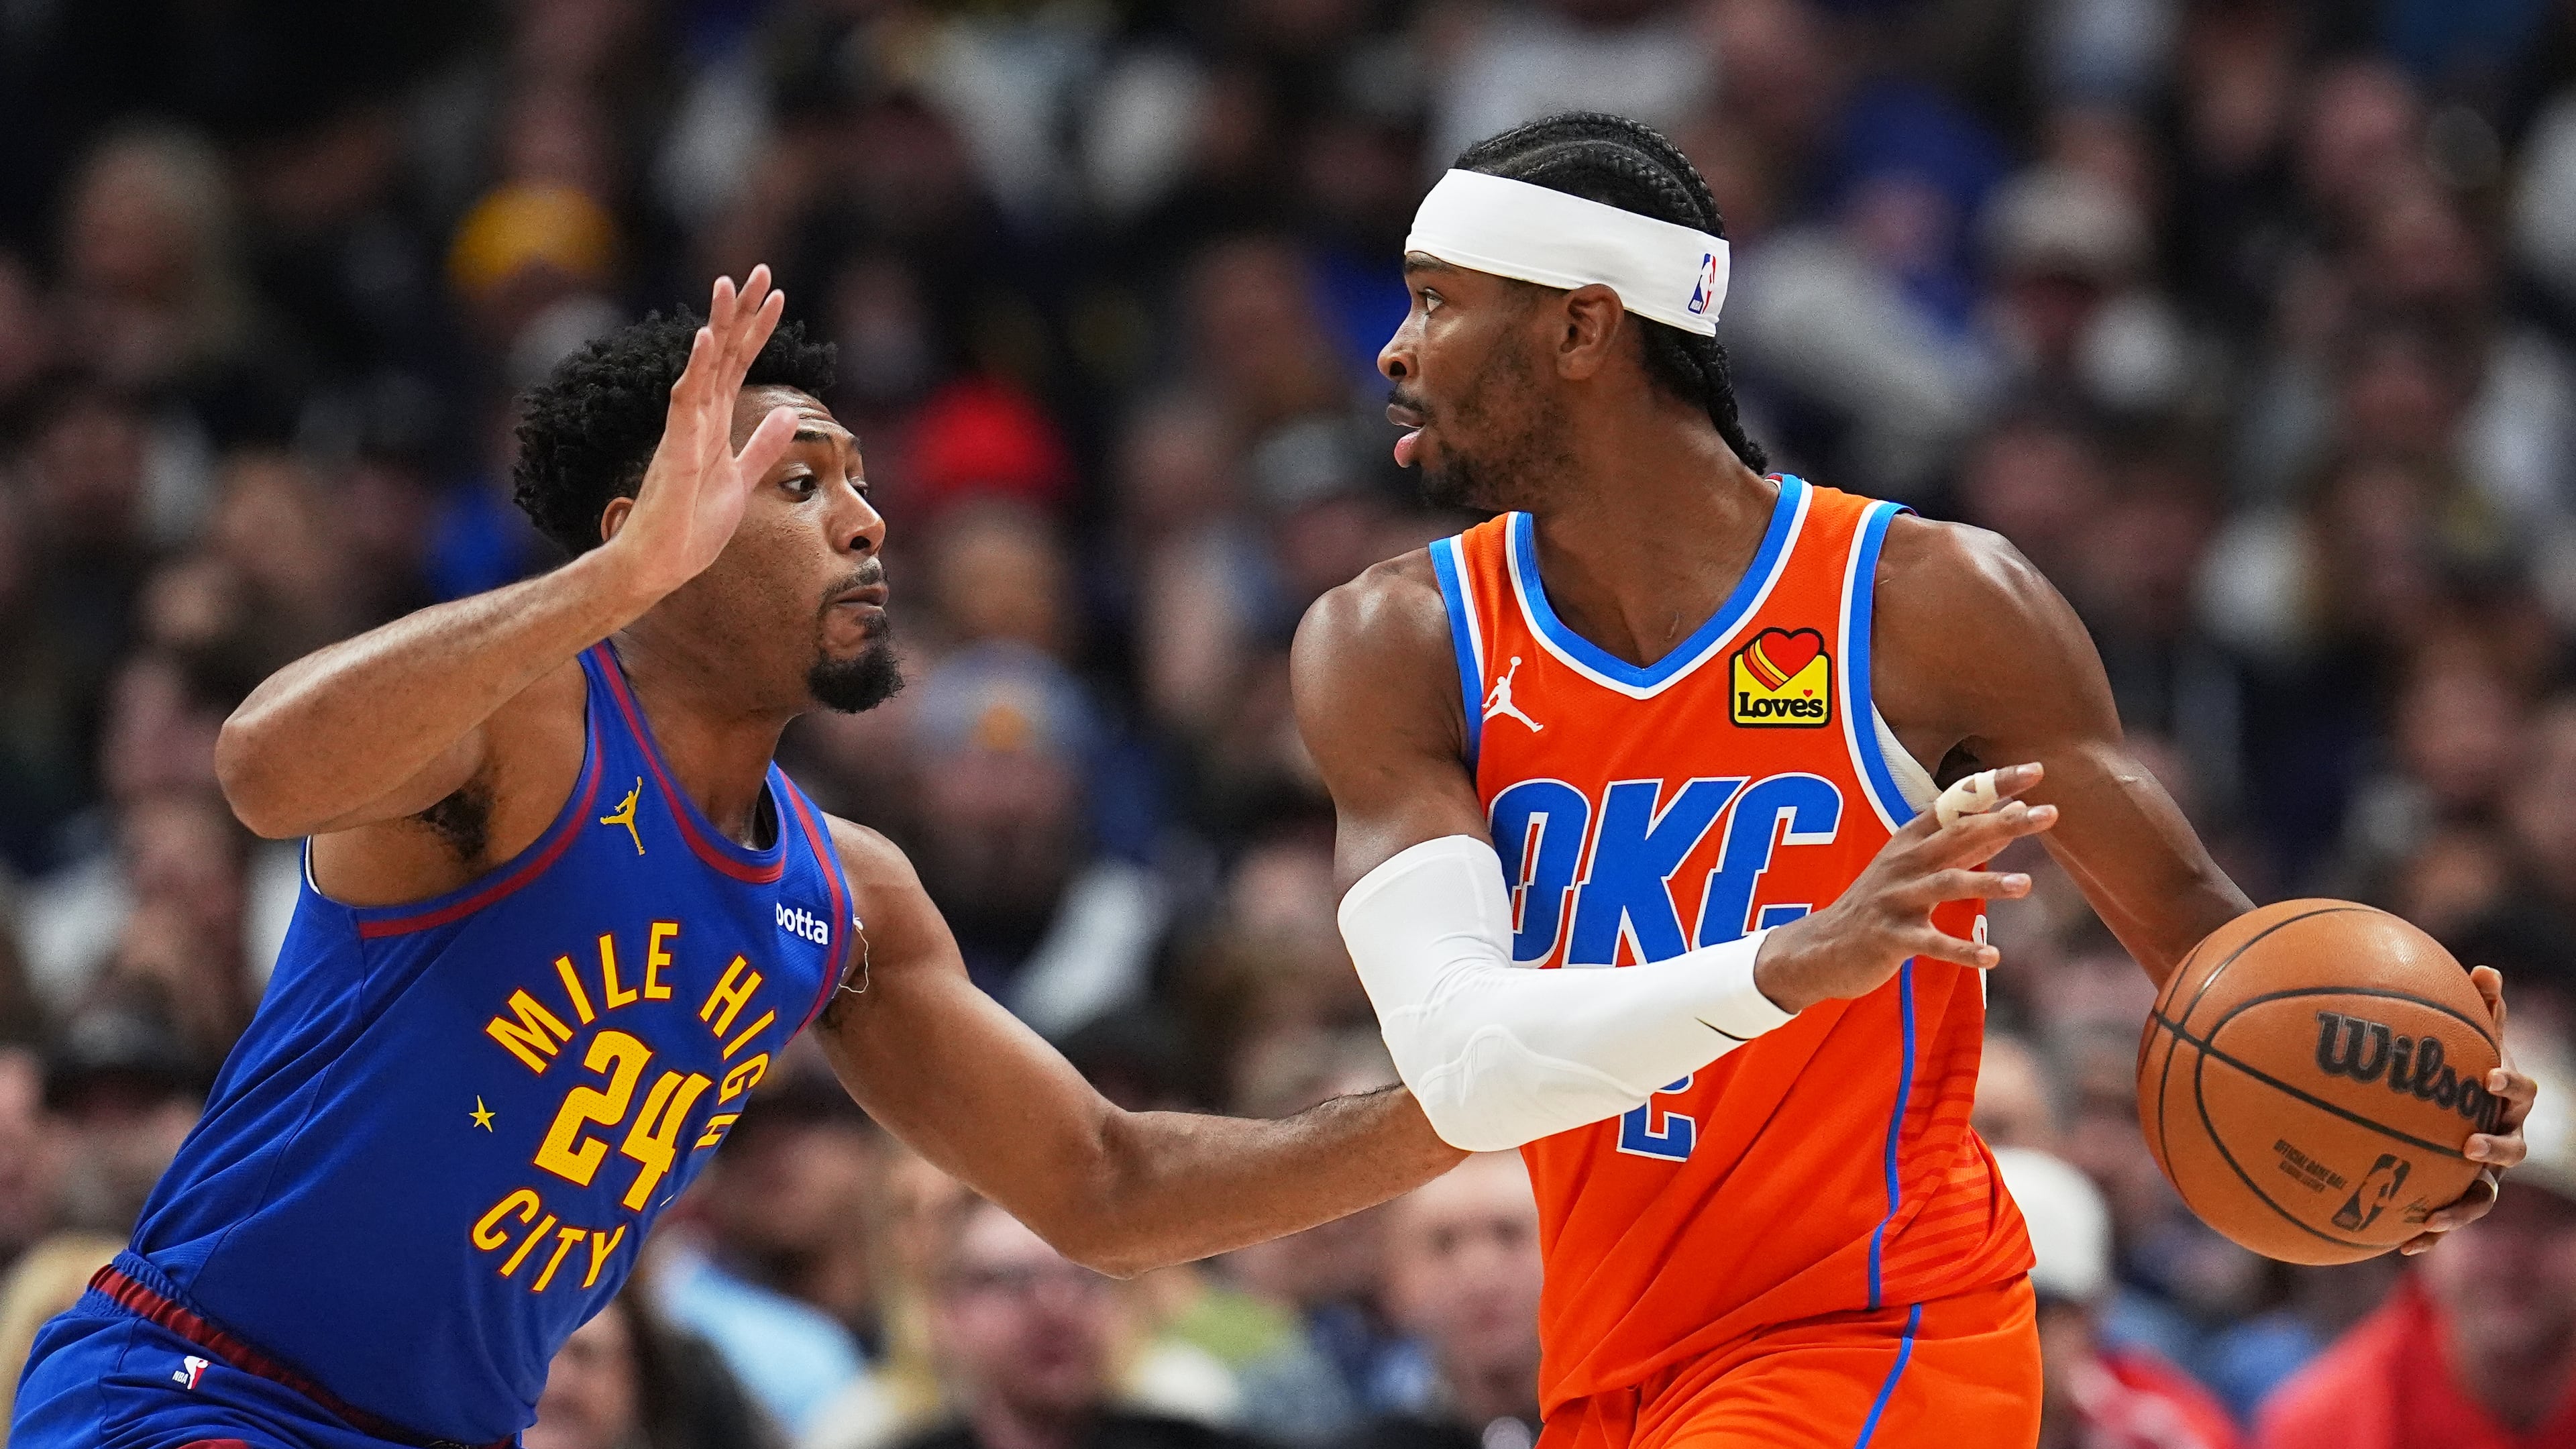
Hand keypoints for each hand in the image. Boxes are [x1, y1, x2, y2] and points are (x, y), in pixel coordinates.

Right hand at [601, 267, 797, 601]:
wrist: (660, 565)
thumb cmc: (693, 525)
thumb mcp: (742, 478)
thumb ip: (763, 446)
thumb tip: (788, 415)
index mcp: (716, 421)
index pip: (739, 363)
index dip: (758, 329)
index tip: (777, 294)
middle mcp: (699, 417)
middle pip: (723, 353)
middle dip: (741, 312)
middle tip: (759, 270)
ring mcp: (685, 431)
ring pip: (704, 368)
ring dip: (717, 327)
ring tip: (727, 286)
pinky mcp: (675, 451)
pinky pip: (686, 405)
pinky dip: (696, 372)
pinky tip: (706, 342)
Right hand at [1752, 763, 2057, 1014]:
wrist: (1821, 948)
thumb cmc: (1880, 903)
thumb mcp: (1916, 866)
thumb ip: (1964, 845)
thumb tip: (2012, 816)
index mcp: (1910, 840)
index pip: (1957, 803)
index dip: (1994, 786)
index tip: (2036, 771)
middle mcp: (1903, 863)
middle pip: (1957, 836)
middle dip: (2002, 823)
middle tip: (2048, 814)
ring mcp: (1895, 898)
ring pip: (1945, 884)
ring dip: (1987, 883)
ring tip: (2026, 885)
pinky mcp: (1891, 937)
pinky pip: (1931, 943)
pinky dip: (1961, 949)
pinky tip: (1992, 957)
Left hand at [2398, 965, 2536, 1254]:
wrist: (2446, 1112)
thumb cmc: (2455, 1069)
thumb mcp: (2463, 1041)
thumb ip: (2476, 1011)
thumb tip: (2485, 968)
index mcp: (2506, 1103)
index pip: (2522, 1092)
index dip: (2511, 1085)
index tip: (2489, 1076)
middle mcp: (2502, 1141)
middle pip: (2513, 1151)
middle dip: (2494, 1149)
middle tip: (2466, 1145)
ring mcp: (2482, 1176)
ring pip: (2482, 1198)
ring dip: (2462, 1209)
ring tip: (2433, 1218)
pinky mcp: (2456, 1200)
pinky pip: (2445, 1222)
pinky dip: (2427, 1237)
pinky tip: (2400, 1247)